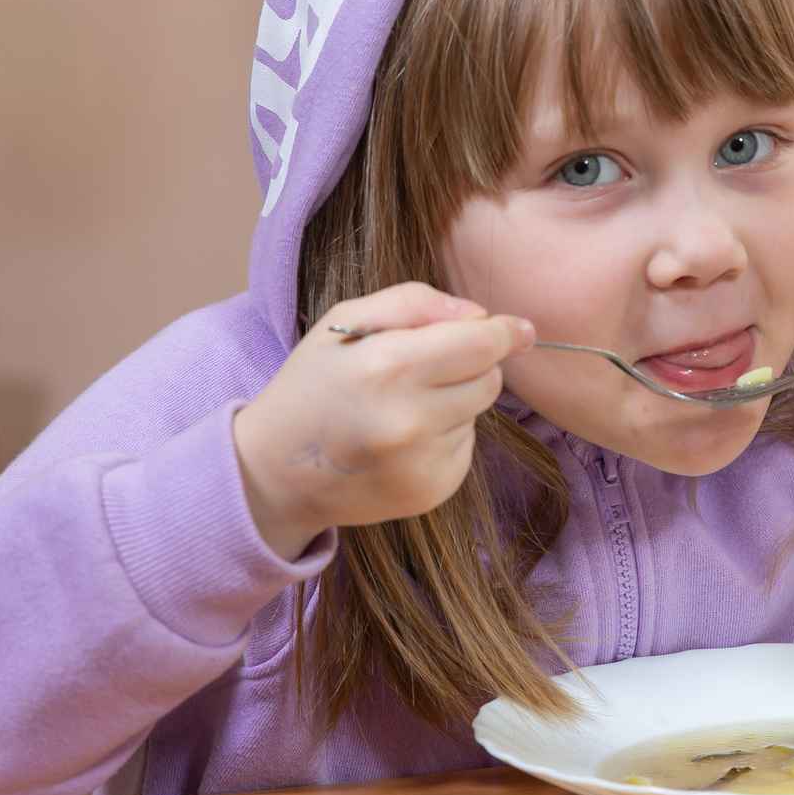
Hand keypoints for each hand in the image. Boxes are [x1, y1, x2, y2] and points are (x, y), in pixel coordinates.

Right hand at [231, 283, 533, 558]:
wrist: (274, 473)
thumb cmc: (311, 386)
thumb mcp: (343, 323)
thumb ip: (412, 302)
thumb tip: (477, 313)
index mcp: (386, 368)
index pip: (479, 344)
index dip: (505, 331)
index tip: (519, 328)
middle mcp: (409, 420)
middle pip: (489, 378)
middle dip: (471, 364)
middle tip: (424, 367)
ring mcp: (422, 463)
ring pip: (478, 412)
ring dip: (454, 401)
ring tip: (400, 406)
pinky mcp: (432, 492)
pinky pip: (465, 447)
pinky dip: (444, 435)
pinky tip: (402, 438)